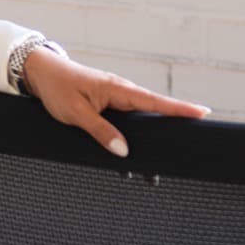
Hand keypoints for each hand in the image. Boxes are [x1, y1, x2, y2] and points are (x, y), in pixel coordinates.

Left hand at [23, 48, 209, 156]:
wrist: (42, 73)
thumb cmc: (58, 87)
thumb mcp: (76, 112)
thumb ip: (100, 131)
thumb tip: (123, 151)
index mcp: (117, 89)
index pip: (154, 101)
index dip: (179, 108)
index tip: (203, 112)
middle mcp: (121, 92)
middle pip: (153, 113)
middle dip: (170, 130)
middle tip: (187, 150)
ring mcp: (116, 98)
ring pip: (140, 121)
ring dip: (148, 140)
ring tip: (151, 172)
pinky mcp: (109, 105)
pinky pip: (127, 122)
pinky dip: (132, 137)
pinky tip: (129, 161)